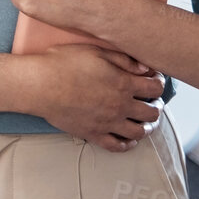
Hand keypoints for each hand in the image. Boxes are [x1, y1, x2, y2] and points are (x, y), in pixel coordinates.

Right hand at [17, 44, 163, 151]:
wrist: (39, 85)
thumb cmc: (63, 63)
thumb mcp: (95, 52)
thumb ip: (123, 60)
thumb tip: (145, 68)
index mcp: (123, 84)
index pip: (155, 88)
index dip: (159, 83)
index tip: (154, 80)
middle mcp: (120, 106)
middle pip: (152, 113)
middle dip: (156, 106)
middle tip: (151, 102)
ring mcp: (108, 123)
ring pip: (139, 132)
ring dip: (146, 127)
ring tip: (143, 121)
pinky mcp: (93, 134)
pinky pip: (117, 146)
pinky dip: (127, 144)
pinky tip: (127, 139)